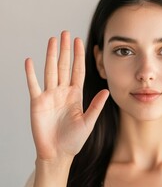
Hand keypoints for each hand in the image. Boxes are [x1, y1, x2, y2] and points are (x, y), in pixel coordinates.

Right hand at [25, 31, 108, 161]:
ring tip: (52, 40)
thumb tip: (107, 91)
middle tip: (66, 33)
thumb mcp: (88, 122)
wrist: (58, 154)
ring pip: (50, 70)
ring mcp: (49, 95)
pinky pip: (34, 85)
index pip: (77, 70)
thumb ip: (96, 106)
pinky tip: (29, 60)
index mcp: (76, 94)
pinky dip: (31, 73)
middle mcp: (63, 91)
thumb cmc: (74, 140)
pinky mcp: (37, 103)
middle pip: (64, 66)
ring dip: (51, 55)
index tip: (79, 41)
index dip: (78, 56)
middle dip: (65, 49)